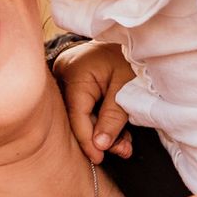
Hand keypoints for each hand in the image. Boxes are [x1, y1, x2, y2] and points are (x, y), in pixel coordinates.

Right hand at [52, 40, 135, 163]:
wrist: (133, 38)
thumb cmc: (130, 57)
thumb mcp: (126, 88)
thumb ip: (112, 118)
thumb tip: (100, 146)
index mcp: (76, 72)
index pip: (77, 114)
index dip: (87, 139)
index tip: (99, 158)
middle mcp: (64, 75)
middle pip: (77, 117)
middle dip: (100, 137)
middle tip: (122, 151)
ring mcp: (66, 79)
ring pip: (81, 115)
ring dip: (103, 132)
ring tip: (124, 145)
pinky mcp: (73, 84)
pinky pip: (84, 108)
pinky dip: (101, 121)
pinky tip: (119, 134)